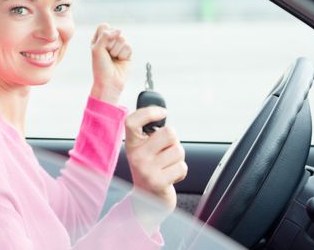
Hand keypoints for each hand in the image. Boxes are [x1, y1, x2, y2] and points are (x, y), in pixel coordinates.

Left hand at [90, 23, 131, 103]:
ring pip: (122, 39)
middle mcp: (109, 41)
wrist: (109, 81)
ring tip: (113, 58)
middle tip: (107, 55)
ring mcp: (119, 46)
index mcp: (99, 39)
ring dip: (116, 51)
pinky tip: (120, 60)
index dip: (104, 35)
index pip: (104, 26)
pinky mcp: (127, 52)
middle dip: (110, 45)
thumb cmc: (100, 66)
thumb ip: (106, 35)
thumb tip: (119, 30)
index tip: (101, 47)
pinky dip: (123, 55)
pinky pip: (128, 46)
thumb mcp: (97, 49)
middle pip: (115, 31)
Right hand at [125, 107, 187, 233]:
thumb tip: (162, 113)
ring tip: (167, 166)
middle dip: (174, 141)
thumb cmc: (151, 169)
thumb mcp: (144, 150)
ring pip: (178, 150)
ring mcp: (146, 169)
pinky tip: (170, 177)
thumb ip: (151, 133)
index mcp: (131, 144)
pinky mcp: (157, 182)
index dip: (149, 112)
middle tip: (166, 152)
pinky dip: (181, 172)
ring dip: (178, 158)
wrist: (147, 201)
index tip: (163, 112)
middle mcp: (135, 156)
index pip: (131, 121)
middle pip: (169, 132)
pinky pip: (182, 166)